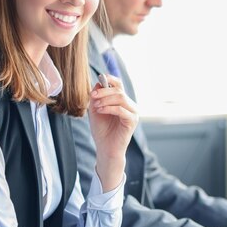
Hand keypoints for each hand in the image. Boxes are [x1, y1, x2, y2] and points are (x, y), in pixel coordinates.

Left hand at [89, 74, 137, 190]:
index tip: (99, 78)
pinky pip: (121, 110)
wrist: (105, 148)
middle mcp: (130, 105)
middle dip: (104, 91)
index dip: (110, 79)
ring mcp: (133, 113)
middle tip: (92, 96)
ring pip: (121, 98)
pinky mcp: (132, 121)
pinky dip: (109, 108)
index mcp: (122, 101)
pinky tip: (100, 111)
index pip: (119, 85)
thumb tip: (98, 83)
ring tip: (96, 106)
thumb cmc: (101, 130)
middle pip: (119, 90)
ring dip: (106, 100)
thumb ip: (97, 97)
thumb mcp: (95, 110)